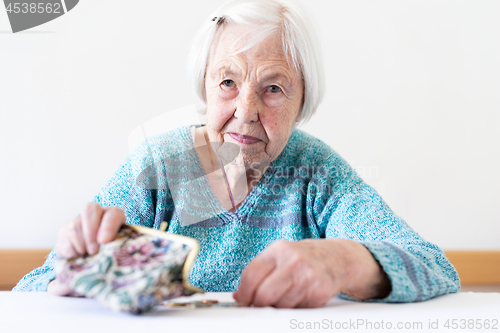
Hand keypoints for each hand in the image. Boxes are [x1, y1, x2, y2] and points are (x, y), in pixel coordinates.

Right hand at [48, 203, 125, 295]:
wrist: (94, 268)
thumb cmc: (110, 261)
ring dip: (80, 244)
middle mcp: (97, 215)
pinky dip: (70, 250)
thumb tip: (101, 264)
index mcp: (115, 217)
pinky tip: (77, 257)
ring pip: (75, 225)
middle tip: (93, 251)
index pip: (113, 214)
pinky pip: (64, 237)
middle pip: (90, 210)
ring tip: (86, 257)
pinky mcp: (65, 231)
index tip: (105, 242)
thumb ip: (109, 260)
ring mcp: (79, 221)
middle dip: (90, 232)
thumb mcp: (113, 259)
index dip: (108, 226)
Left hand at [232, 238, 390, 307]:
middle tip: (260, 305)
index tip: (243, 300)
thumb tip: (239, 295)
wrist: (338, 257)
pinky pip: (298, 310)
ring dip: (278, 308)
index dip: (244, 293)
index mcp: (278, 249)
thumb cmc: (304, 258)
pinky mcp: (320, 292)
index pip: (251, 275)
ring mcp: (308, 276)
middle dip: (259, 304)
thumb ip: (259, 272)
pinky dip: (295, 309)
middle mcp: (293, 261)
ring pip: (280, 306)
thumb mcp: (281, 255)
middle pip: (264, 295)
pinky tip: (300, 297)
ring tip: (285, 297)